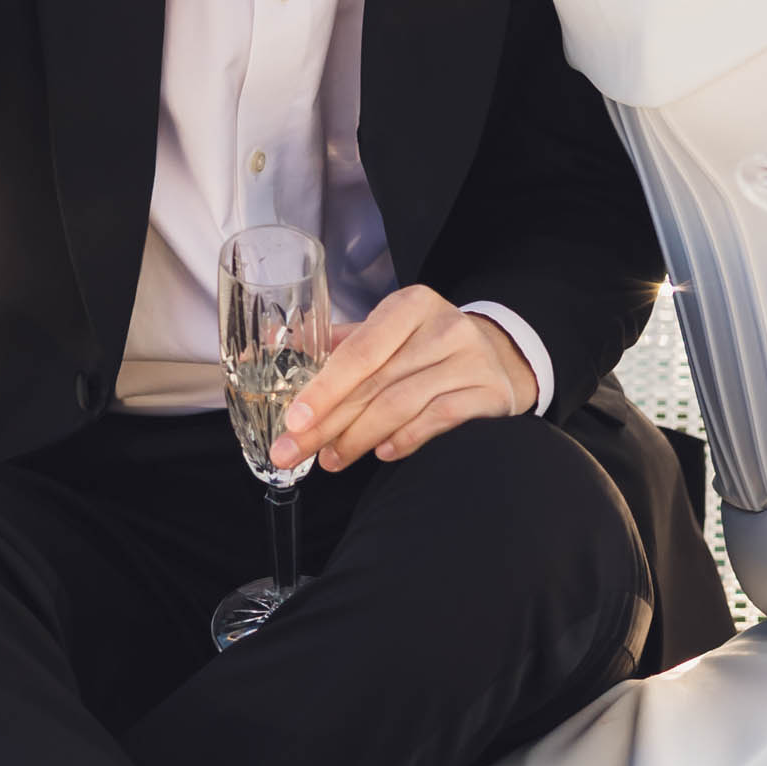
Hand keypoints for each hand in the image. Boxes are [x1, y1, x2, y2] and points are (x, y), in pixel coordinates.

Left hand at [268, 284, 537, 472]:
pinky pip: (438, 420)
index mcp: (409, 306)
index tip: (294, 420)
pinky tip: (382, 453)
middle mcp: (442, 327)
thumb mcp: (387, 332)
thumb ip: (334, 343)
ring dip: (359, 438)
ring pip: (402, 406)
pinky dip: (405, 440)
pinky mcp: (487, 392)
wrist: (499, 355)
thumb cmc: (426, 344)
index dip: (325, 388)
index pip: (360, 350)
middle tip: (291, 452)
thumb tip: (268, 348)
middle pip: (375, 384)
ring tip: (331, 459)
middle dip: (328, 424)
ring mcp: (469, 360)